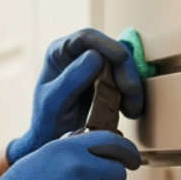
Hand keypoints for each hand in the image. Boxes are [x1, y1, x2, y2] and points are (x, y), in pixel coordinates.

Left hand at [7, 29, 144, 163]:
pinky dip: (131, 95)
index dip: (106, 44)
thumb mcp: (54, 102)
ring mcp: (94, 69)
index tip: (121, 57)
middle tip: (131, 91)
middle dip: (124, 69)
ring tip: (133, 108)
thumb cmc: (47, 121)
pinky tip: (131, 110)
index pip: (84, 39)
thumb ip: (70, 79)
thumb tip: (94, 56)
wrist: (54, 140)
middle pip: (109, 51)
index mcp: (59, 53)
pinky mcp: (107, 83)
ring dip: (131, 85)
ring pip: (121, 66)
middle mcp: (78, 56)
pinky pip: (124, 82)